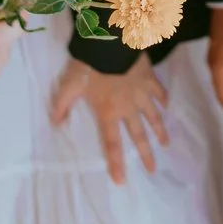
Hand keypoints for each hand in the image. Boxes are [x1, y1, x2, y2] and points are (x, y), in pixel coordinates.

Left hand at [51, 57, 170, 183]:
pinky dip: (164, 100)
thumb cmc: (89, 65)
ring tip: (166, 144)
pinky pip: (160, 93)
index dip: (116, 163)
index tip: (121, 181)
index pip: (112, 144)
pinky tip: (167, 106)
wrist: (112, 42)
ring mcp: (142, 94)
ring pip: (154, 117)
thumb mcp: (69, 85)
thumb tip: (55, 124)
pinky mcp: (150, 79)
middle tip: (153, 170)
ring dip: (160, 132)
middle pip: (139, 136)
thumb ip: (61, 105)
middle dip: (146, 155)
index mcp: (109, 112)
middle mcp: (128, 108)